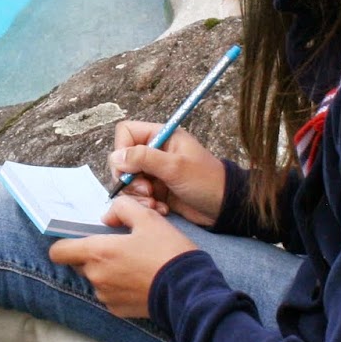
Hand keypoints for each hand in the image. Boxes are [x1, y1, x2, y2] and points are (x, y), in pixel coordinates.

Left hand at [48, 194, 198, 318]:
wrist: (188, 290)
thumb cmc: (167, 251)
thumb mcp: (148, 218)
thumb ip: (122, 208)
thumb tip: (108, 216)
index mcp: (98, 252)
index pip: (59, 252)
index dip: (66, 243)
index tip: (80, 239)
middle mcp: (96, 276)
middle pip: (80, 263)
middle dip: (93, 254)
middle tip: (119, 246)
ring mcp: (106, 296)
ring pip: (96, 279)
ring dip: (107, 271)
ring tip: (134, 263)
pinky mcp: (118, 310)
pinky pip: (109, 294)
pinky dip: (118, 287)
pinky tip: (139, 279)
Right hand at [107, 120, 226, 227]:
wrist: (224, 207)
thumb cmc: (206, 181)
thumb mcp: (175, 167)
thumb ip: (144, 158)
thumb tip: (116, 157)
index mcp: (161, 136)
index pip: (126, 133)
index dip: (122, 150)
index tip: (129, 169)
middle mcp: (155, 151)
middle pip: (122, 159)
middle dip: (130, 179)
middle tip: (147, 190)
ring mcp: (154, 172)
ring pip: (127, 181)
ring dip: (137, 195)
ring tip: (155, 203)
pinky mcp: (156, 190)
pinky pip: (138, 196)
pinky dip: (146, 204)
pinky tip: (162, 209)